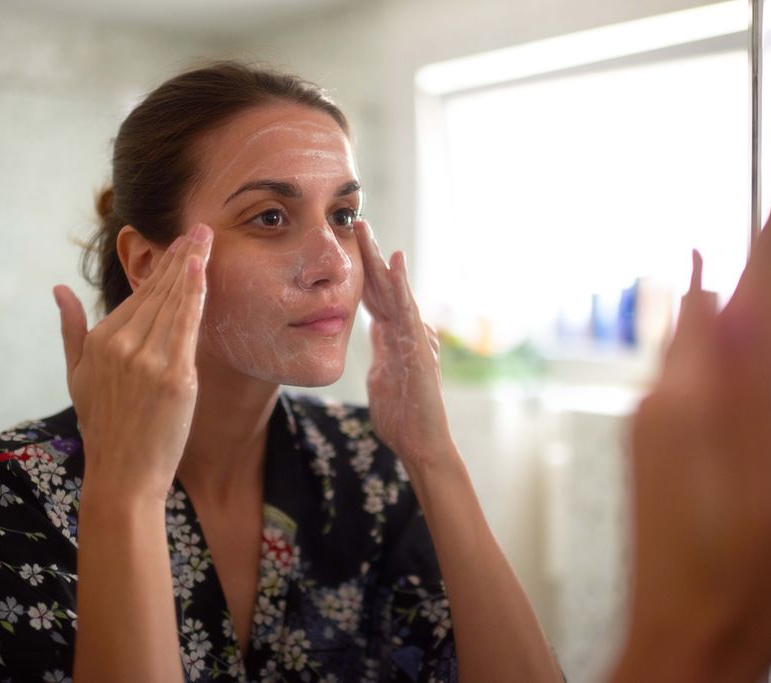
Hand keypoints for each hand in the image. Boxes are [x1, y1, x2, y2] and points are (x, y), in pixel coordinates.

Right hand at [53, 224, 212, 502]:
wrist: (123, 475)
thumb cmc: (104, 427)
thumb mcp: (77, 376)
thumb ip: (71, 330)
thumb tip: (59, 289)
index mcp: (101, 341)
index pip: (140, 296)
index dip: (163, 268)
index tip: (180, 244)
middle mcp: (122, 344)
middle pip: (158, 292)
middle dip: (181, 257)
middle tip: (200, 229)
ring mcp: (148, 359)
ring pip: (174, 303)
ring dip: (192, 267)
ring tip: (206, 240)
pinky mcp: (175, 376)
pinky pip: (188, 327)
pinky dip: (196, 297)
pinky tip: (203, 273)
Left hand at [354, 220, 451, 469]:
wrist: (420, 442)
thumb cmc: (402, 414)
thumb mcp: (382, 375)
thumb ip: (380, 351)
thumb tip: (373, 331)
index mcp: (392, 336)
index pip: (375, 295)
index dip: (363, 270)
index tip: (349, 243)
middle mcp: (406, 330)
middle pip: (384, 285)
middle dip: (370, 254)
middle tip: (356, 221)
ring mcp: (415, 337)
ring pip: (396, 290)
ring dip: (382, 259)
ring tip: (369, 231)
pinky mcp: (418, 348)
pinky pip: (408, 311)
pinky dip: (401, 286)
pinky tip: (395, 264)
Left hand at [617, 253, 770, 681]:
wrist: (685, 637)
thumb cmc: (734, 586)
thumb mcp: (762, 494)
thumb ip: (742, 393)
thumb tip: (729, 303)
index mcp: (705, 404)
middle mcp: (674, 398)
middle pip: (739, 303)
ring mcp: (666, 416)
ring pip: (714, 323)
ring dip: (746, 271)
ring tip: (758, 227)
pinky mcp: (666, 439)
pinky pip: (696, 355)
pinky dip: (710, 317)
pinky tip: (706, 305)